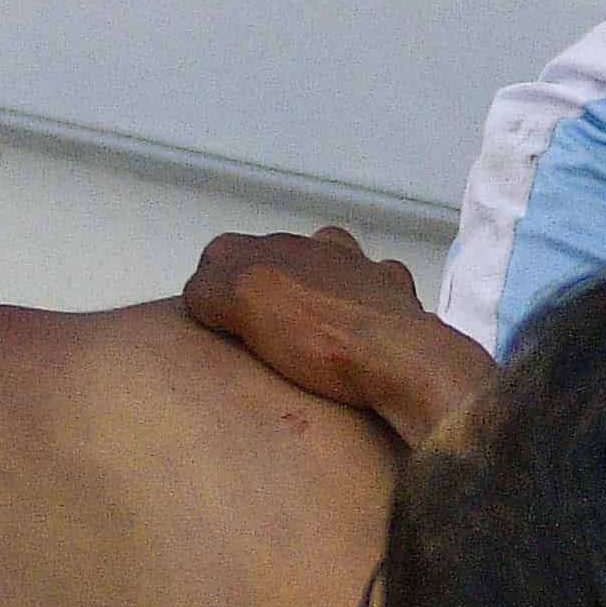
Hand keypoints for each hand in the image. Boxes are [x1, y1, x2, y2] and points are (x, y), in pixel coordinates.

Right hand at [185, 227, 492, 442]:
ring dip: (314, 291)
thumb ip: (211, 288)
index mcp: (278, 246)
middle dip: (262, 286)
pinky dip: (363, 308)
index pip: (223, 253)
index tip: (215, 322)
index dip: (213, 286)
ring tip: (308, 332)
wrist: (403, 360)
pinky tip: (360, 335)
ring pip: (328, 267)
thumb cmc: (322, 338)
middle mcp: (321, 247)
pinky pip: (375, 292)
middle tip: (257, 332)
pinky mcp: (398, 298)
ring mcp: (364, 270)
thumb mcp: (244, 302)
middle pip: (274, 259)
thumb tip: (202, 294)